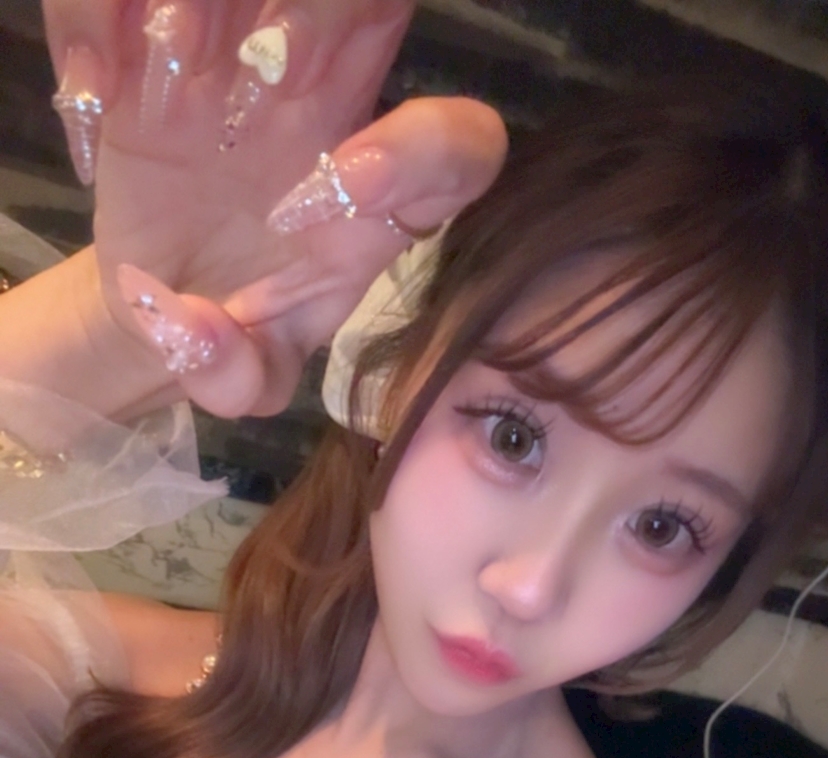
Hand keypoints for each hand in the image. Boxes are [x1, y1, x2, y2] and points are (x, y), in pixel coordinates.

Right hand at [42, 1, 507, 416]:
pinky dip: (111, 11)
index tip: (352, 183)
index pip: (459, 147)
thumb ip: (234, 375)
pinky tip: (97, 86)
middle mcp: (333, 107)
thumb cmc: (233, 332)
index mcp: (382, 197)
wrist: (159, 300)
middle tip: (255, 91)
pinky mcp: (167, 37)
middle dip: (319, 21)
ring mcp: (253, 57)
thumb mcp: (243, 379)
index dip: (424, 148)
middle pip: (370, 4)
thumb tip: (193, 334)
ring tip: (171, 66)